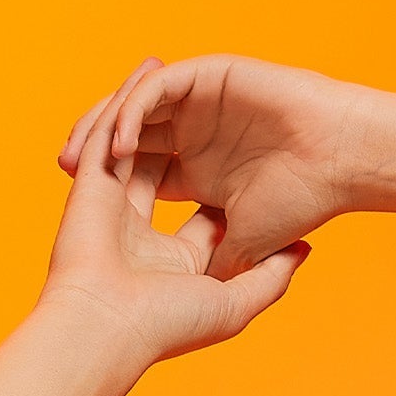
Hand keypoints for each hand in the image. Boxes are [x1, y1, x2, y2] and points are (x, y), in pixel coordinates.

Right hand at [40, 65, 310, 367]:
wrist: (107, 327)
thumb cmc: (168, 324)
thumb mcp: (235, 303)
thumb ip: (271, 275)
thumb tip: (303, 249)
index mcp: (179, 259)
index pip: (206, 208)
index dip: (228, 180)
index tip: (258, 155)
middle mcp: (146, 231)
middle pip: (171, 167)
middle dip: (187, 133)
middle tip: (216, 99)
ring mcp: (116, 206)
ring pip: (137, 144)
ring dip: (154, 107)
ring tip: (172, 68)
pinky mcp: (91, 186)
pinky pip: (109, 132)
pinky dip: (127, 102)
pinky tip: (149, 73)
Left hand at [59, 55, 357, 281]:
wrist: (338, 158)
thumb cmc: (301, 202)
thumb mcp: (244, 247)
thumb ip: (213, 266)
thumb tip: (188, 299)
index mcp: (196, 175)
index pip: (141, 179)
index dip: (113, 193)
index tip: (88, 217)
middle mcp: (191, 137)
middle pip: (128, 142)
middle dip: (94, 156)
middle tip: (65, 173)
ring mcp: (197, 104)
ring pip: (135, 111)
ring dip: (104, 129)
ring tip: (78, 153)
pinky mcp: (206, 76)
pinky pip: (157, 90)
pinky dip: (135, 110)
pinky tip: (120, 139)